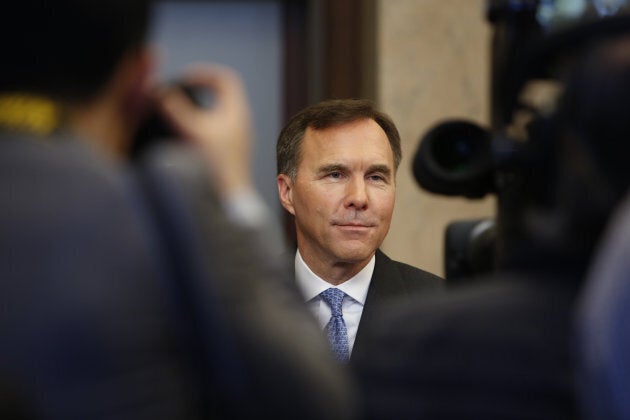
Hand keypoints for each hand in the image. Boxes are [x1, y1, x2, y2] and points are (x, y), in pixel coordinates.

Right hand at [157, 64, 253, 196]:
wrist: (230, 197)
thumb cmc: (215, 164)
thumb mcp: (191, 131)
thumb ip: (174, 110)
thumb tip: (159, 93)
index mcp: (236, 111)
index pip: (225, 78)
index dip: (203, 73)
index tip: (183, 80)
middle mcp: (241, 122)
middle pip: (223, 94)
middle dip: (200, 89)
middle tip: (180, 92)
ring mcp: (238, 137)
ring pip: (220, 112)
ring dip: (200, 108)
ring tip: (179, 113)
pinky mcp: (232, 151)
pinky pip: (218, 128)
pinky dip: (202, 124)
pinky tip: (186, 136)